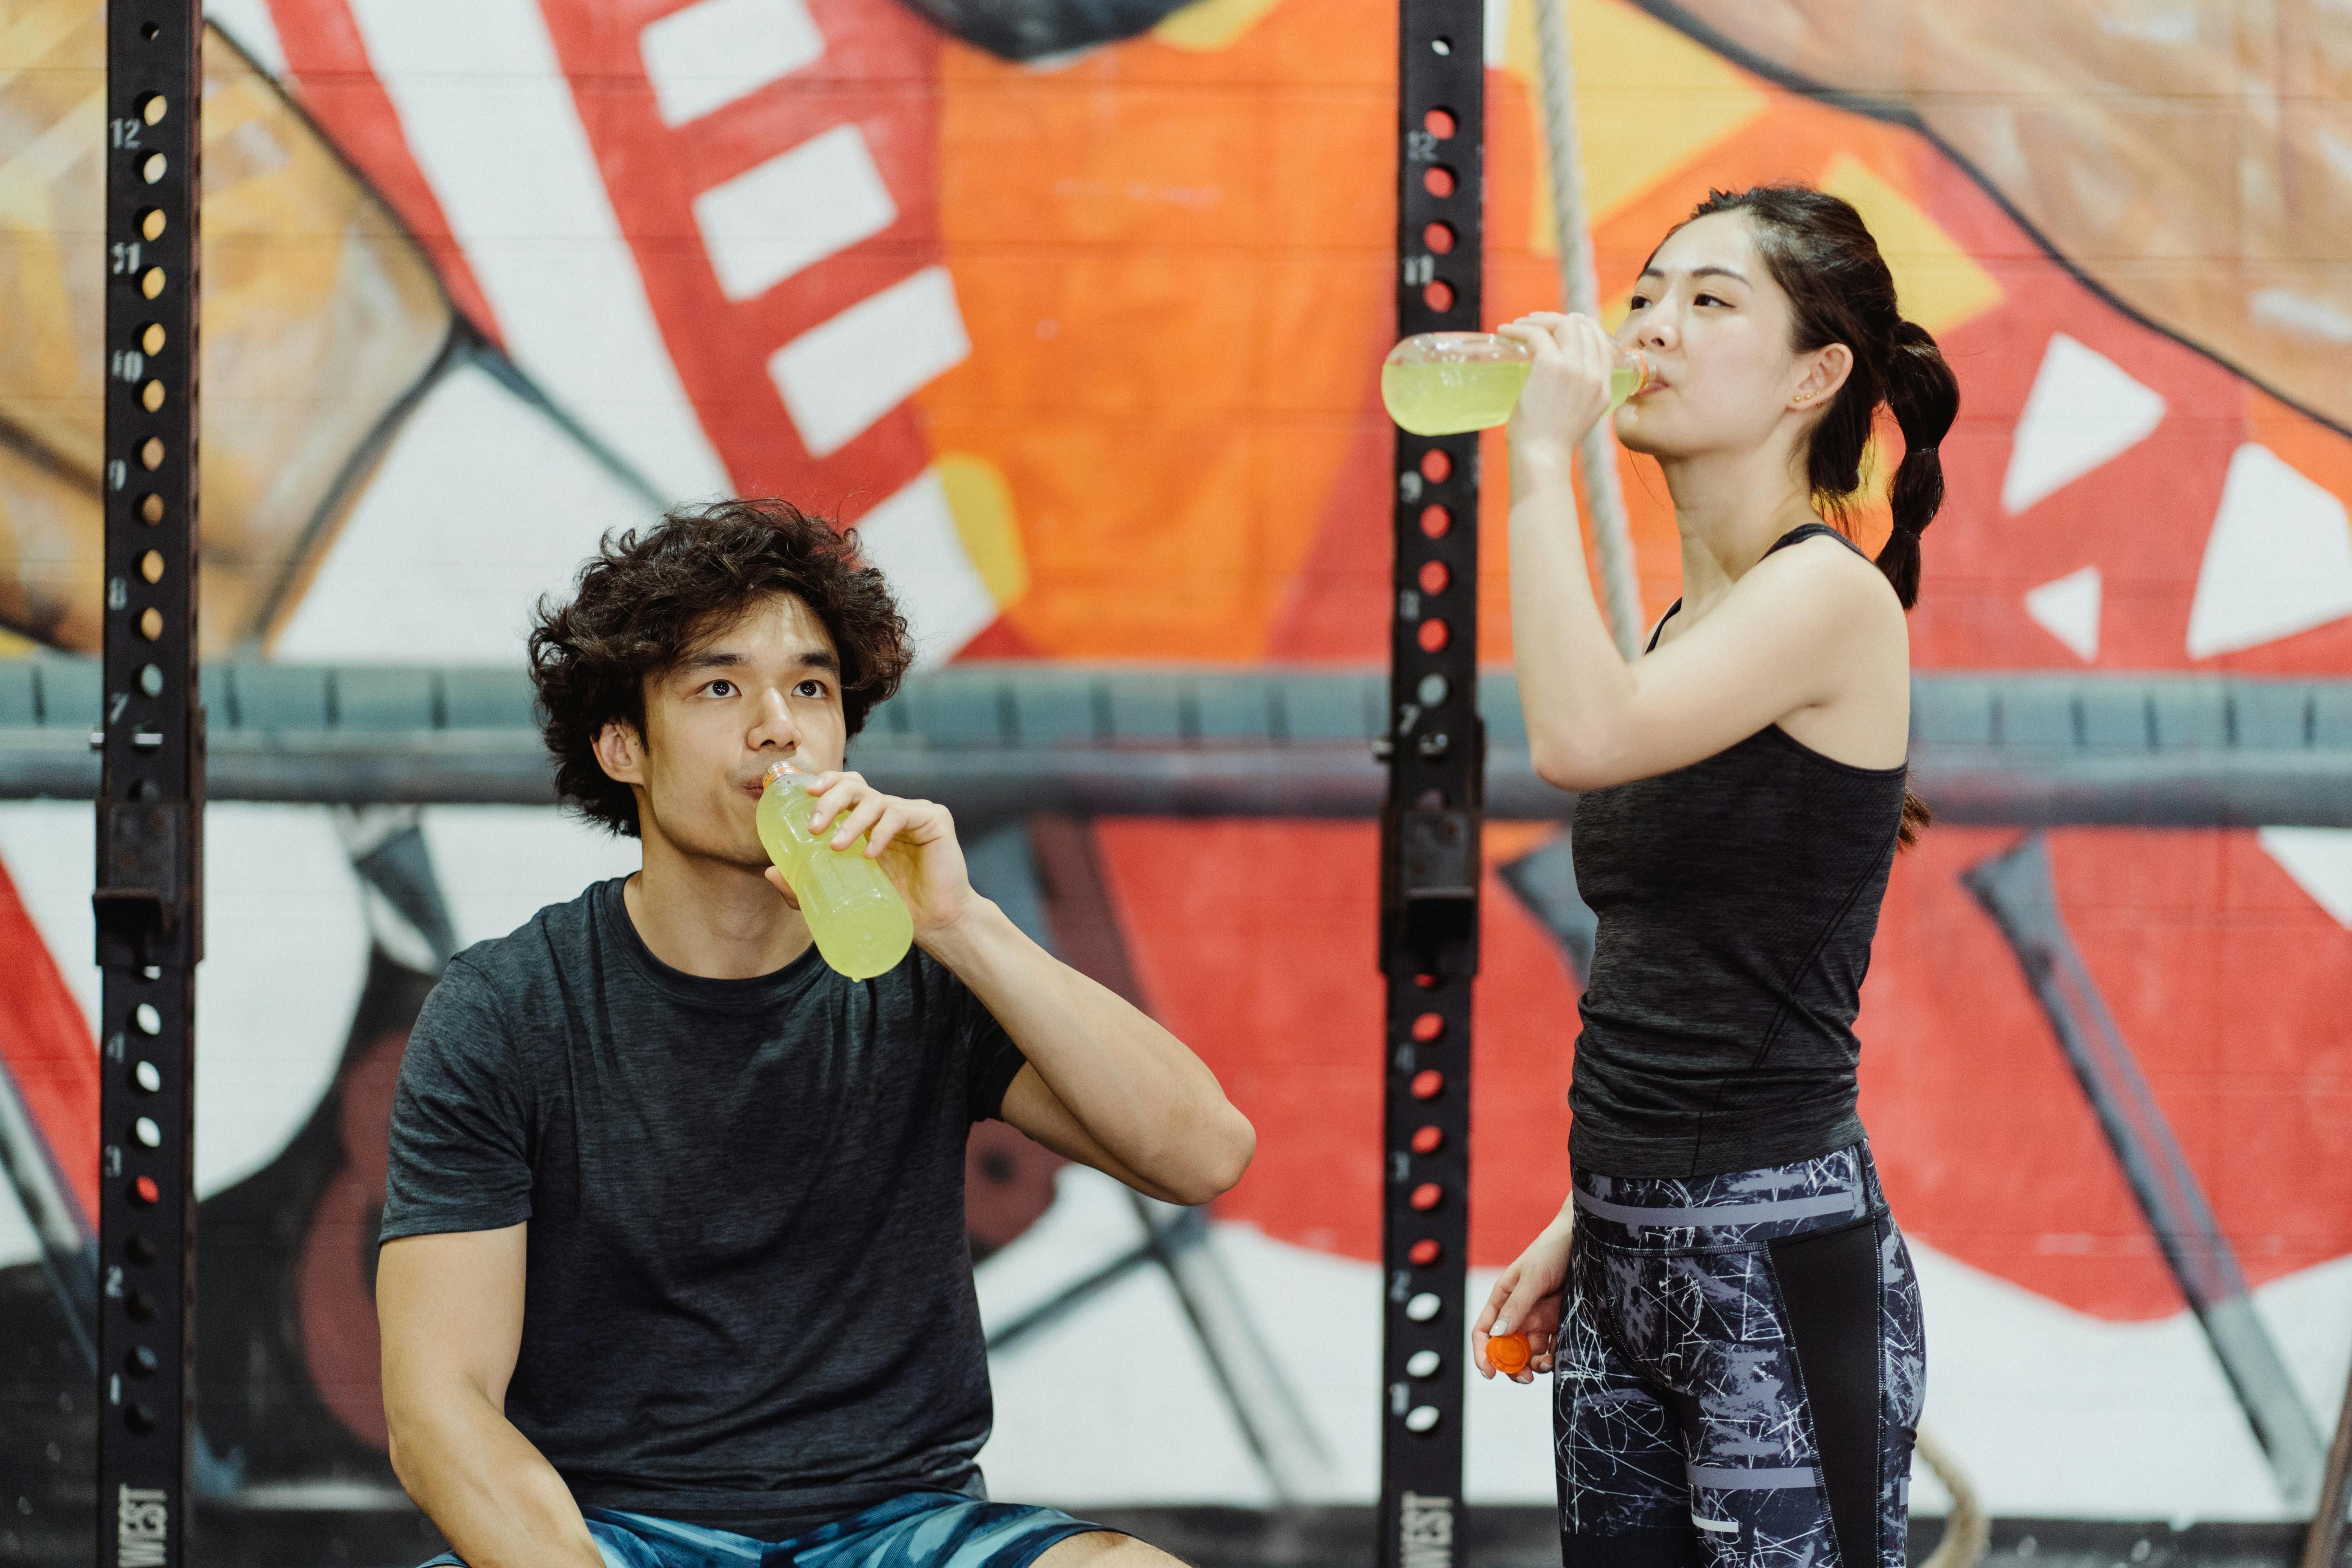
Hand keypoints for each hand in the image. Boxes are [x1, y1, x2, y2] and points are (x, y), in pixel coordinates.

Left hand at [761, 771, 977, 935]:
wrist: (937, 923)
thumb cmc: (893, 905)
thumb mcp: (841, 893)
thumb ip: (806, 883)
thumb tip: (770, 871)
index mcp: (867, 820)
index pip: (844, 787)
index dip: (825, 781)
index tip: (805, 793)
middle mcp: (888, 810)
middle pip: (855, 786)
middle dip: (830, 799)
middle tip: (813, 826)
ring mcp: (912, 812)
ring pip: (875, 799)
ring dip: (851, 820)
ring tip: (837, 846)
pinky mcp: (934, 819)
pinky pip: (901, 814)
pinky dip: (881, 832)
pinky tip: (871, 853)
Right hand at [1471, 1215, 1573, 1382]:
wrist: (1587, 1241)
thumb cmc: (1552, 1250)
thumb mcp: (1532, 1276)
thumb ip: (1517, 1305)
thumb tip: (1497, 1335)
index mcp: (1504, 1298)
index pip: (1485, 1331)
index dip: (1483, 1353)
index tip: (1489, 1372)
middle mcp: (1519, 1312)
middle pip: (1507, 1348)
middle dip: (1511, 1366)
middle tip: (1524, 1378)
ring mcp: (1540, 1319)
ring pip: (1530, 1352)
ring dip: (1534, 1364)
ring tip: (1545, 1364)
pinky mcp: (1561, 1324)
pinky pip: (1553, 1348)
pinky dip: (1553, 1358)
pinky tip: (1558, 1358)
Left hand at [1496, 311, 1617, 465]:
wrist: (1542, 458)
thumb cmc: (1549, 445)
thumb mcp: (1577, 418)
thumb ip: (1577, 397)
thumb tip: (1558, 381)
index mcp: (1604, 387)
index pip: (1601, 341)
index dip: (1581, 327)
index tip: (1561, 325)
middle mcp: (1594, 374)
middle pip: (1583, 327)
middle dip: (1557, 319)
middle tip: (1534, 323)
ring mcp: (1575, 368)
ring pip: (1562, 324)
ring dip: (1537, 320)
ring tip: (1518, 326)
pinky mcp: (1551, 365)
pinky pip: (1537, 333)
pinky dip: (1519, 329)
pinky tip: (1505, 331)